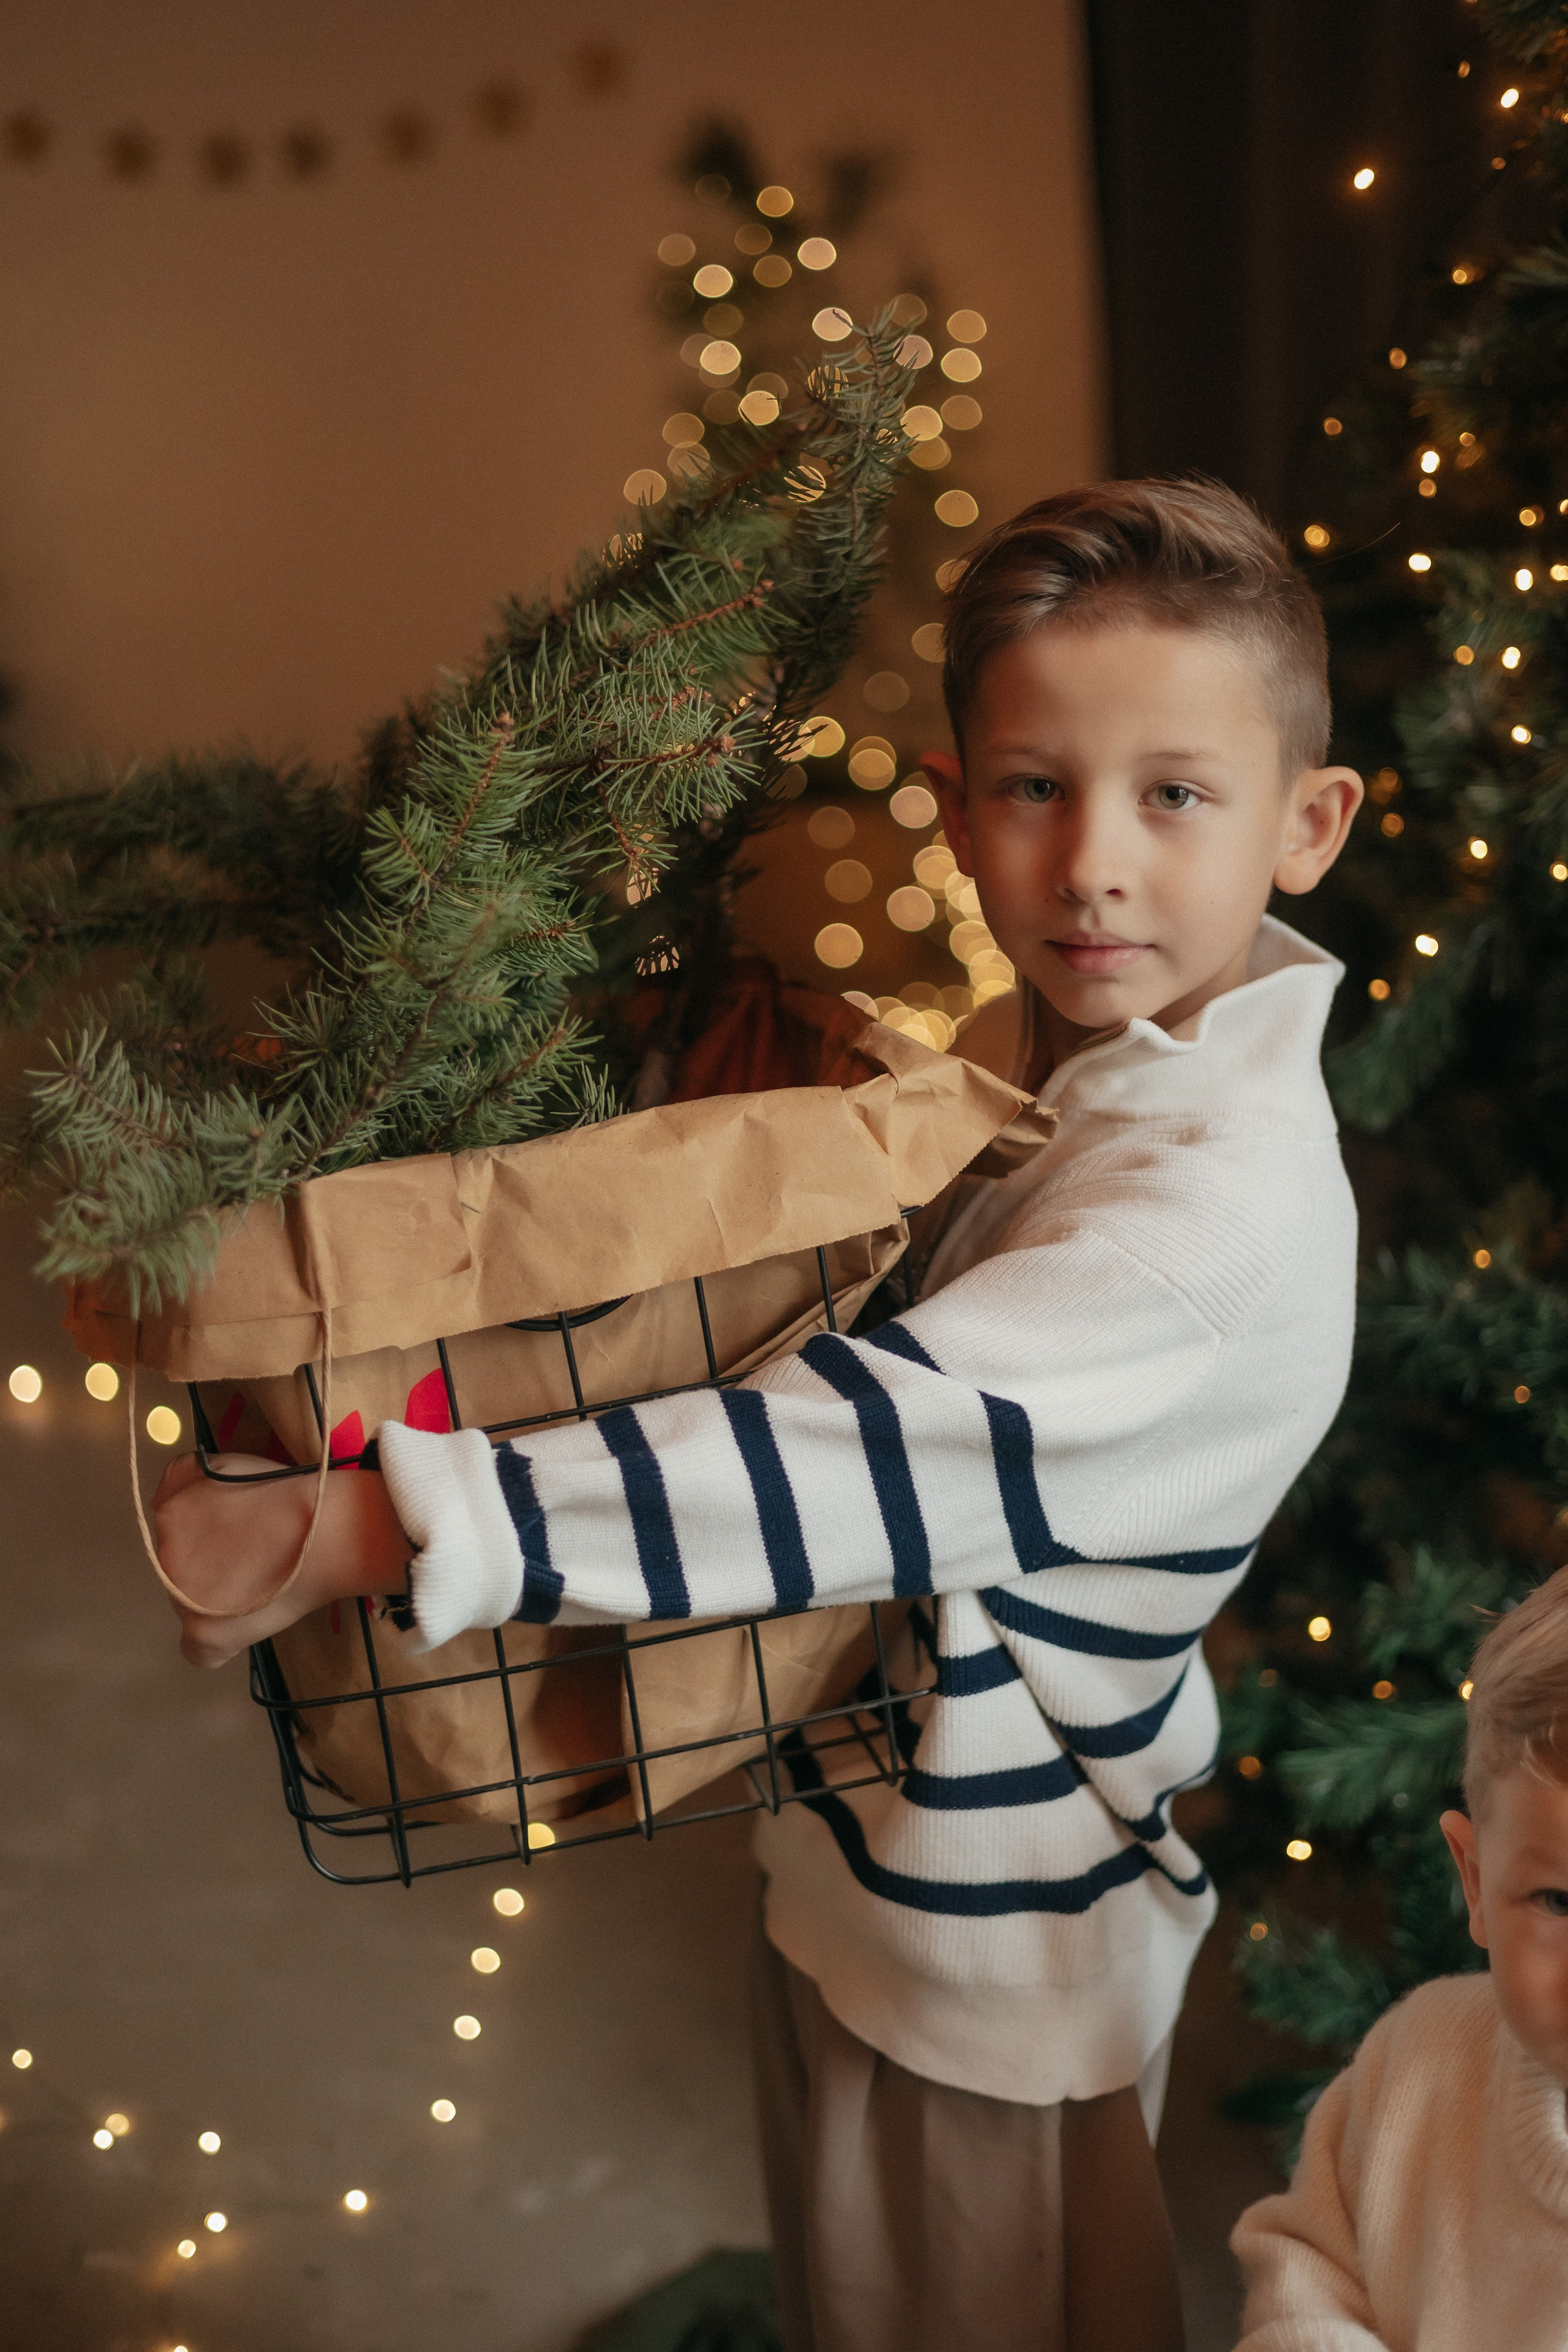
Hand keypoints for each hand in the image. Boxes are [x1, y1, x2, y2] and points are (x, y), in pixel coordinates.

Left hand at [151, 1453, 409, 1668]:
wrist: (327, 1532)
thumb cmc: (291, 1494)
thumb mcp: (228, 1464)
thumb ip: (186, 1478)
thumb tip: (165, 1503)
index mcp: (172, 1511)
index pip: (176, 1530)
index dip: (209, 1535)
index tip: (240, 1536)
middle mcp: (166, 1553)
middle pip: (181, 1569)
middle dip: (212, 1566)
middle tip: (257, 1559)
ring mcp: (181, 1596)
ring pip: (192, 1607)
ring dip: (218, 1601)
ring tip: (265, 1587)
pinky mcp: (204, 1633)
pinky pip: (199, 1652)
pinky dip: (222, 1645)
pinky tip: (247, 1628)